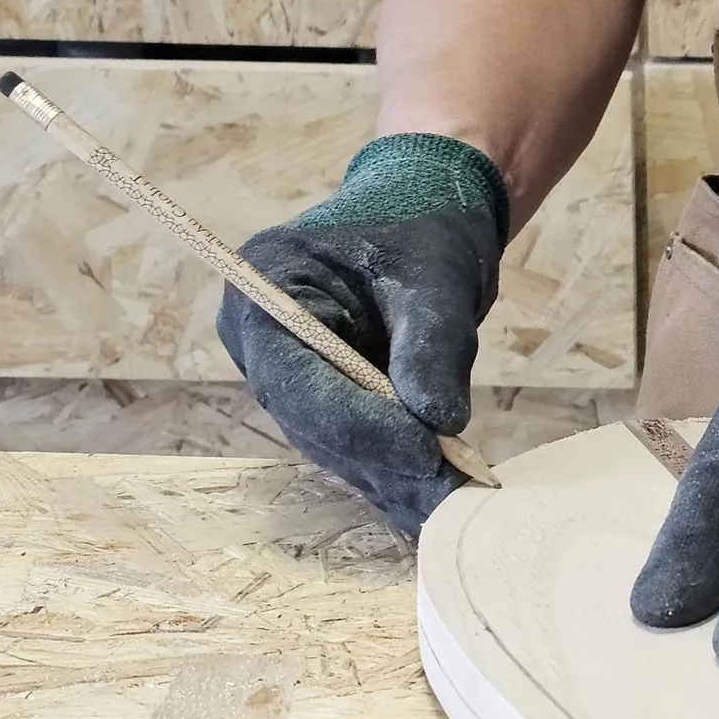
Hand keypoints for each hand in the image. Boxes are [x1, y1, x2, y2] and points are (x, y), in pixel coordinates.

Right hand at [218, 133, 506, 533]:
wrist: (426, 213)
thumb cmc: (423, 227)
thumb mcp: (436, 276)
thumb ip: (432, 346)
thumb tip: (438, 423)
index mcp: (265, 293)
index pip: (297, 380)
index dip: (359, 425)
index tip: (425, 451)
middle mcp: (263, 343)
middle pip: (313, 422)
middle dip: (385, 460)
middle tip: (452, 493)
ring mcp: (290, 377)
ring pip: (337, 446)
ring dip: (395, 479)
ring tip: (456, 505)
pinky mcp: (325, 401)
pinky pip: (358, 447)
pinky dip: (399, 474)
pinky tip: (441, 503)